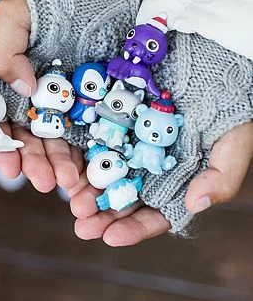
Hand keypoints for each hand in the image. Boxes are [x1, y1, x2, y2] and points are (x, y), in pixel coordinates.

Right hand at [0, 0, 82, 193]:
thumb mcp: (10, 14)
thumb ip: (3, 51)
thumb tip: (22, 89)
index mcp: (7, 78)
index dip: (2, 146)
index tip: (11, 168)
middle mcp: (34, 92)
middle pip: (31, 135)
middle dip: (36, 162)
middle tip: (46, 182)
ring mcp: (67, 96)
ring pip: (62, 137)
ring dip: (63, 163)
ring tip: (71, 184)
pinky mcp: (96, 94)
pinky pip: (93, 125)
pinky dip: (92, 149)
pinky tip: (94, 169)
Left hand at [70, 123, 252, 244]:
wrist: (209, 63)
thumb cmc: (227, 106)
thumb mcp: (233, 143)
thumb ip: (220, 177)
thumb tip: (195, 205)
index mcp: (175, 180)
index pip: (154, 213)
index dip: (134, 228)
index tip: (111, 237)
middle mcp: (148, 165)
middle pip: (122, 198)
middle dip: (101, 215)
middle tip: (81, 225)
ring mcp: (128, 142)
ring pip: (103, 173)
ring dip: (86, 190)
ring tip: (71, 201)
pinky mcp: (111, 118)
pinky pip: (92, 139)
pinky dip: (79, 155)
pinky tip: (67, 167)